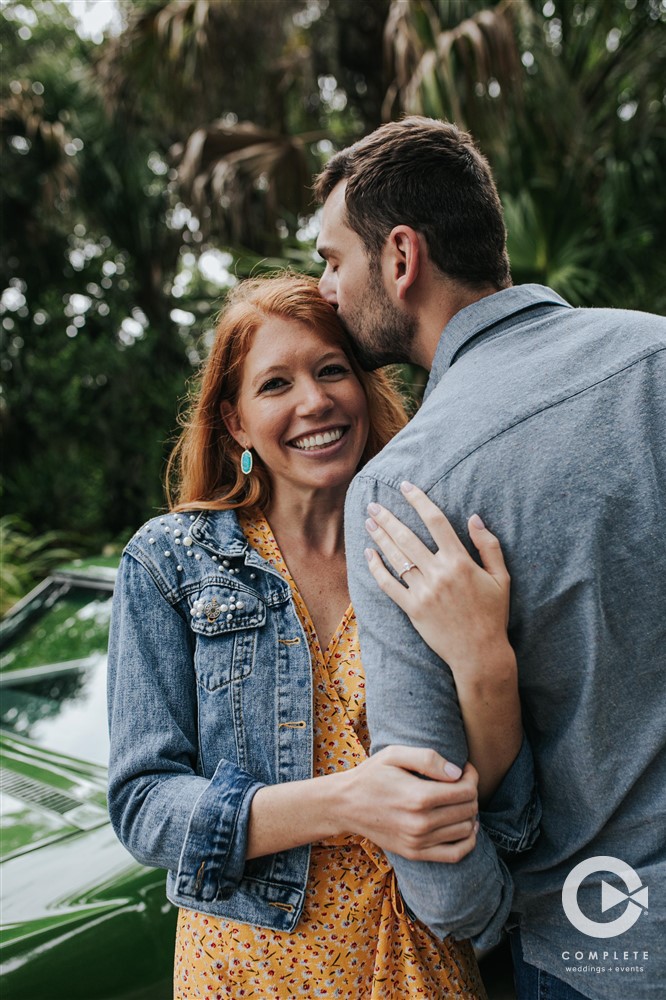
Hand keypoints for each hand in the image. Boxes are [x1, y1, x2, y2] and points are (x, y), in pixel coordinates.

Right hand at [337, 745, 478, 862]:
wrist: (346, 804)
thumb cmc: (372, 775)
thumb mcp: (395, 754)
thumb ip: (427, 758)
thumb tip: (456, 772)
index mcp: (418, 797)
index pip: (466, 791)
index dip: (472, 777)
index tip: (464, 769)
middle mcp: (421, 823)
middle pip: (468, 810)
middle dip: (471, 793)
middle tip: (461, 782)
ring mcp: (418, 842)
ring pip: (465, 830)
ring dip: (470, 814)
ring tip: (459, 800)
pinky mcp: (415, 853)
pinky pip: (455, 854)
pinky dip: (468, 842)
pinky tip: (466, 826)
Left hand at [364, 481, 513, 679]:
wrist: (480, 654)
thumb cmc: (492, 615)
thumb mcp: (501, 578)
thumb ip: (489, 546)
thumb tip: (474, 517)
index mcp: (460, 561)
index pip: (436, 521)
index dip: (419, 500)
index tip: (406, 486)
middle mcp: (439, 573)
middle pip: (408, 537)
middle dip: (389, 518)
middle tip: (374, 504)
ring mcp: (424, 592)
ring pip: (396, 558)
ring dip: (380, 537)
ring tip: (369, 522)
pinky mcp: (413, 610)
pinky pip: (389, 585)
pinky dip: (377, 569)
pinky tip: (368, 554)